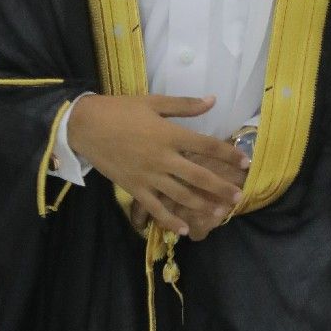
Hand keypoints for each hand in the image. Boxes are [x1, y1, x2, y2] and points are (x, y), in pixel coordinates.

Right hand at [67, 94, 247, 238]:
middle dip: (220, 187)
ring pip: (180, 195)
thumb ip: (184, 105)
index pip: (206, 145)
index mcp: (169, 134)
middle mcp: (163, 158)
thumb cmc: (119, 110)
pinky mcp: (134, 188)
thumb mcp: (152, 102)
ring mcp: (148, 176)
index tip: (245, 162)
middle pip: (198, 176)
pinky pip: (155, 208)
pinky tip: (184, 229)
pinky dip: (170, 220)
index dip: (227, 154)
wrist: (85, 126)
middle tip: (238, 197)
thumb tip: (213, 101)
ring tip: (219, 214)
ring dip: (202, 206)